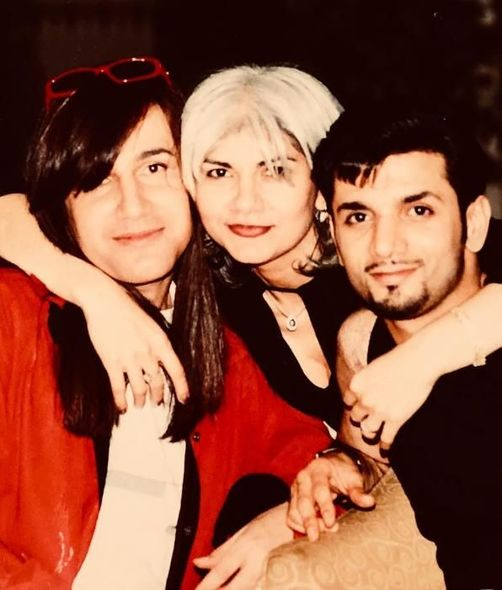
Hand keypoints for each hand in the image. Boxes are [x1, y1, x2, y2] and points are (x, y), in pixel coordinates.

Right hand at [80, 281, 187, 410]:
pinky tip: (122, 407)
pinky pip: (118, 388)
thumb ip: (158, 345)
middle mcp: (148, 353)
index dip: (182, 388)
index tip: (184, 399)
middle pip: (158, 383)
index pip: (177, 371)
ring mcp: (129, 359)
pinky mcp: (111, 362)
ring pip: (140, 389)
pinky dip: (120, 401)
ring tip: (140, 404)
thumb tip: (161, 363)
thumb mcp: (152, 325)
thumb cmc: (129, 311)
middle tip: (156, 402)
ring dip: (141, 400)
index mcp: (161, 343)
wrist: (106, 302)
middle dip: (158, 396)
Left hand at [194, 503, 291, 589]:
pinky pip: (263, 589)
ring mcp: (270, 569)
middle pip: (236, 587)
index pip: (222, 569)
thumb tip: (200, 562)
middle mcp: (257, 559)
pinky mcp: (280, 575)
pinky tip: (243, 589)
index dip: (207, 584)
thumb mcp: (244, 530)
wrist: (300, 520)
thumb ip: (223, 549)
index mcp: (246, 545)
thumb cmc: (270, 522)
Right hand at [287, 453, 375, 541]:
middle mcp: (303, 477)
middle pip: (303, 501)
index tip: (331, 523)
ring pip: (294, 509)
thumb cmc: (343, 473)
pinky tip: (313, 531)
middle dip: (309, 520)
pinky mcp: (293, 499)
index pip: (319, 489)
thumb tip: (370, 502)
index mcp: (318, 468)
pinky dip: (298, 526)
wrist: (333, 466)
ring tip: (321, 533)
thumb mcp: (353, 478)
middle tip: (316, 537)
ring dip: (305, 525)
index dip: (325, 507)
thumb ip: (358, 491)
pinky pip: (290, 515)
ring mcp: (296, 488)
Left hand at [344, 342, 435, 450]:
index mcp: (356, 385)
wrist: (417, 363)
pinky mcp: (395, 420)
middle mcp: (364, 400)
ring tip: (372, 435)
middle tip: (365, 420)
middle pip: (355, 417)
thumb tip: (365, 392)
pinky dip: (385, 445)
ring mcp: (379, 411)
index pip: (347, 401)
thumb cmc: (397, 359)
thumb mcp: (373, 368)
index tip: (356, 407)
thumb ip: (366, 382)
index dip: (352, 405)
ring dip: (369, 432)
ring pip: (367, 430)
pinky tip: (385, 450)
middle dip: (360, 418)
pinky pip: (386, 438)